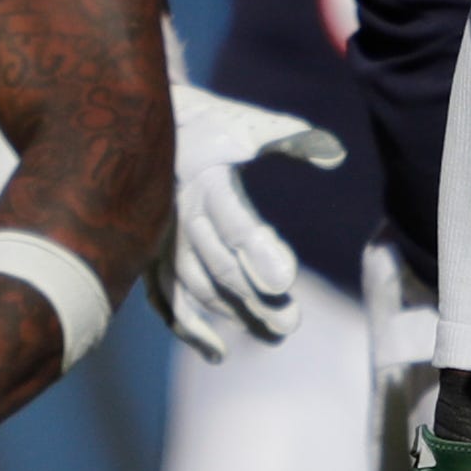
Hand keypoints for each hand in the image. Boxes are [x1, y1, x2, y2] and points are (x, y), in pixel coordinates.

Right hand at [160, 76, 346, 357]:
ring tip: (272, 337)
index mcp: (204, 181)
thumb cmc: (206, 121)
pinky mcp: (145, 254)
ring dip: (230, 316)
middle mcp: (176, 214)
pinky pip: (162, 298)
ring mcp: (157, 238)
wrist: (136, 119)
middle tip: (290, 326)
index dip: (258, 251)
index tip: (284, 281)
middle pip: (218, 266)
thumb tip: (334, 156)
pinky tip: (218, 351)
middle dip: (254, 299)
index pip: (234, 222)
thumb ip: (290, 138)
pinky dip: (186, 327)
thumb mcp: (248, 123)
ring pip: (192, 288)